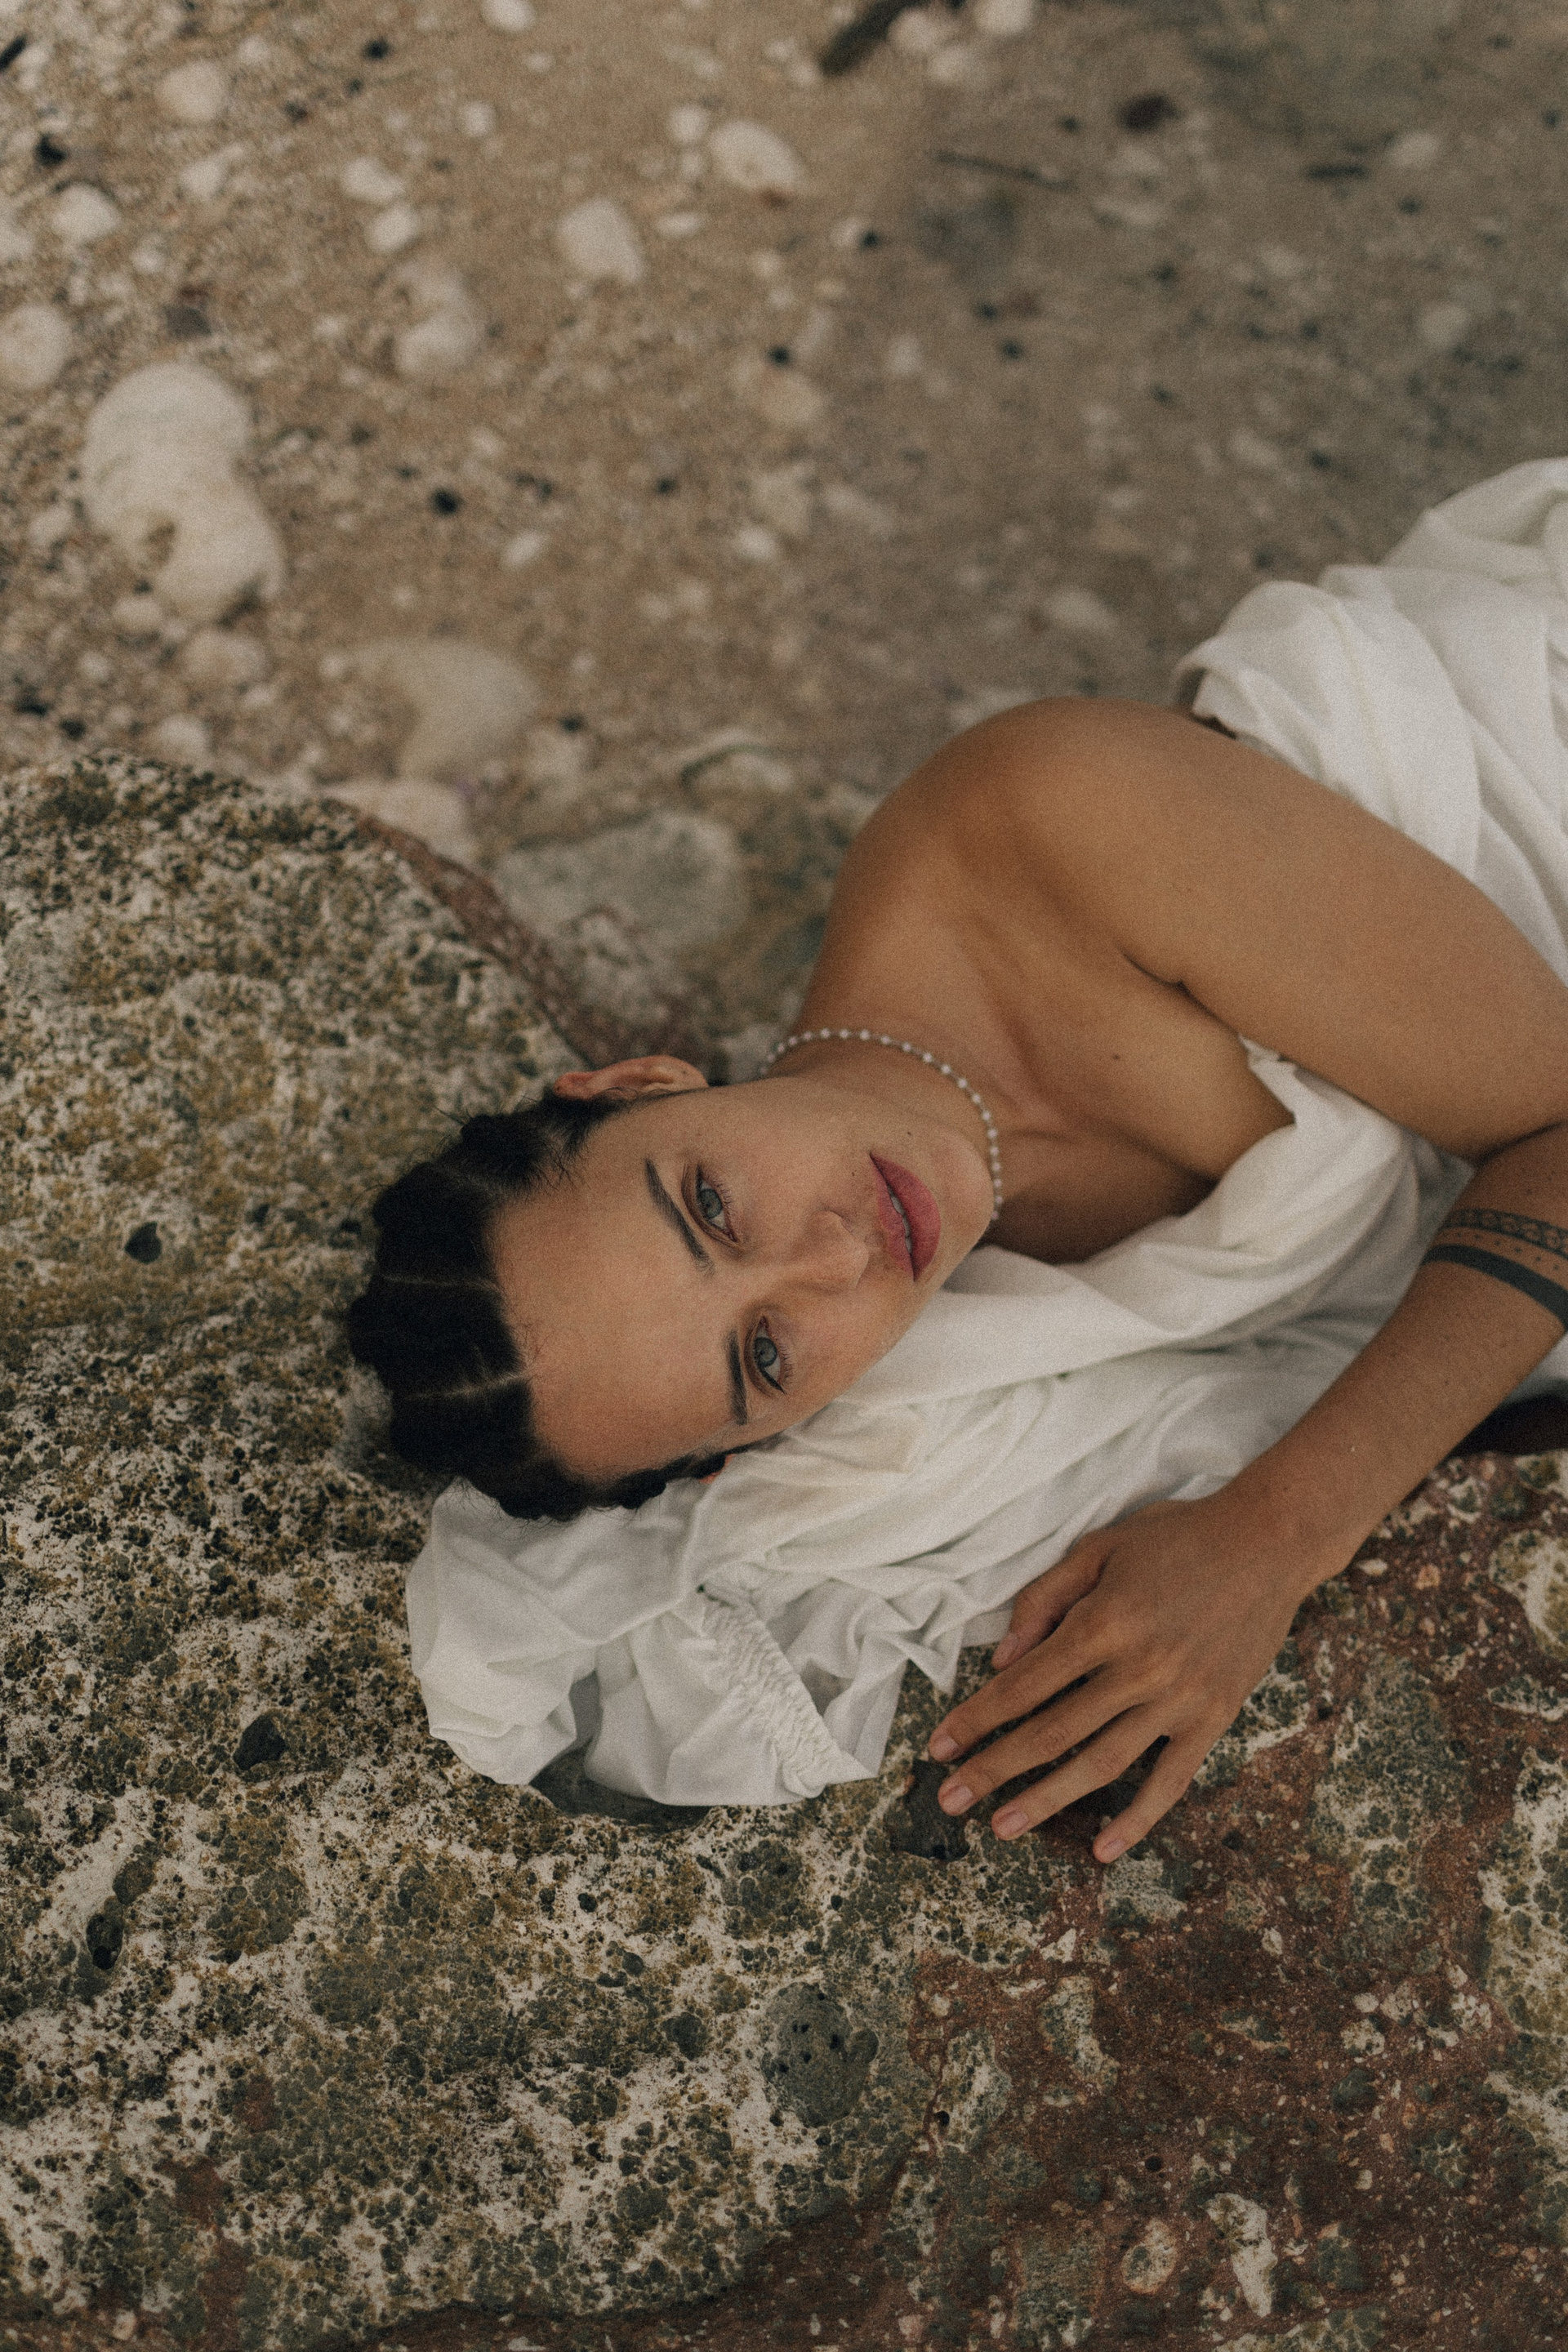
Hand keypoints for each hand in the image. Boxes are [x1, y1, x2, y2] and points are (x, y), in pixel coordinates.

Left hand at [926, 1491, 1335, 1862]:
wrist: (1269, 1542)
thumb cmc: (1176, 1538)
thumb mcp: (1099, 1547)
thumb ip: (1044, 1599)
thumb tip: (1001, 1659)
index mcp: (1104, 1622)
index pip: (1023, 1685)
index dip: (976, 1719)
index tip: (939, 1747)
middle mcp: (1139, 1668)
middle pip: (1051, 1733)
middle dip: (994, 1769)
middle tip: (950, 1801)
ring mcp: (1179, 1699)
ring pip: (1101, 1764)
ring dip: (1047, 1800)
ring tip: (1002, 1828)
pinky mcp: (1213, 1718)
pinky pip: (1171, 1780)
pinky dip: (1139, 1819)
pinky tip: (1104, 1849)